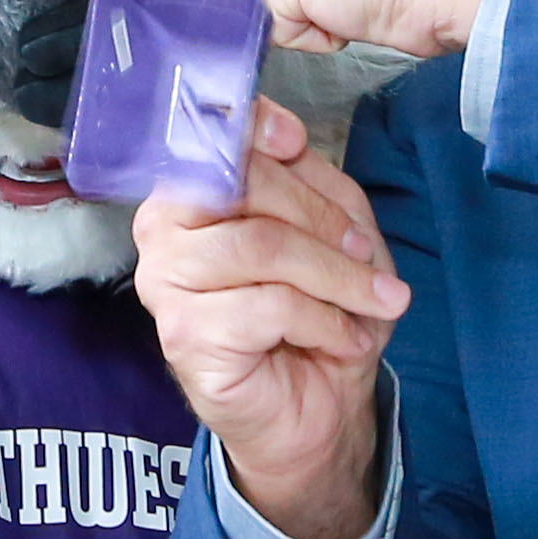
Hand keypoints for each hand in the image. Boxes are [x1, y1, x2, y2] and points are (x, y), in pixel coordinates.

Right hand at [132, 99, 405, 538]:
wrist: (317, 408)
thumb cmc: (320, 312)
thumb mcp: (336, 229)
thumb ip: (310, 177)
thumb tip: (282, 133)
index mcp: (193, 190)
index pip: (217, 138)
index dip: (257, 129)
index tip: (297, 141)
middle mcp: (163, 228)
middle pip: (243, 185)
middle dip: (324, 218)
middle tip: (368, 254)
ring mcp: (164, 283)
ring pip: (260, 245)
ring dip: (335, 275)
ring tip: (374, 304)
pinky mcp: (183, 335)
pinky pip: (268, 305)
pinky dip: (326, 321)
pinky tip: (343, 339)